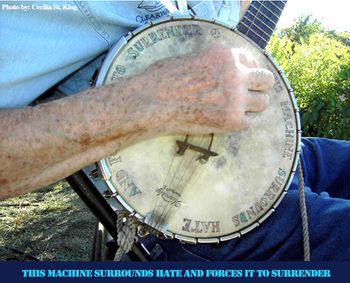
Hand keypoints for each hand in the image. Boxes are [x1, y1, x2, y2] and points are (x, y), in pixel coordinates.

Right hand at [138, 45, 274, 134]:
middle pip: (266, 80)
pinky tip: (227, 121)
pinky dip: (241, 123)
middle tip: (249, 94)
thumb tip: (225, 72)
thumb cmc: (162, 80)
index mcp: (224, 54)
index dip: (249, 70)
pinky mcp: (231, 120)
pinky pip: (250, 123)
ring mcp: (235, 97)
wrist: (151, 103)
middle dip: (259, 87)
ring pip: (263, 102)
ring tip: (239, 109)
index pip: (251, 60)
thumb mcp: (190, 58)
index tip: (245, 78)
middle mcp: (234, 73)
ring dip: (253, 106)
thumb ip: (214, 63)